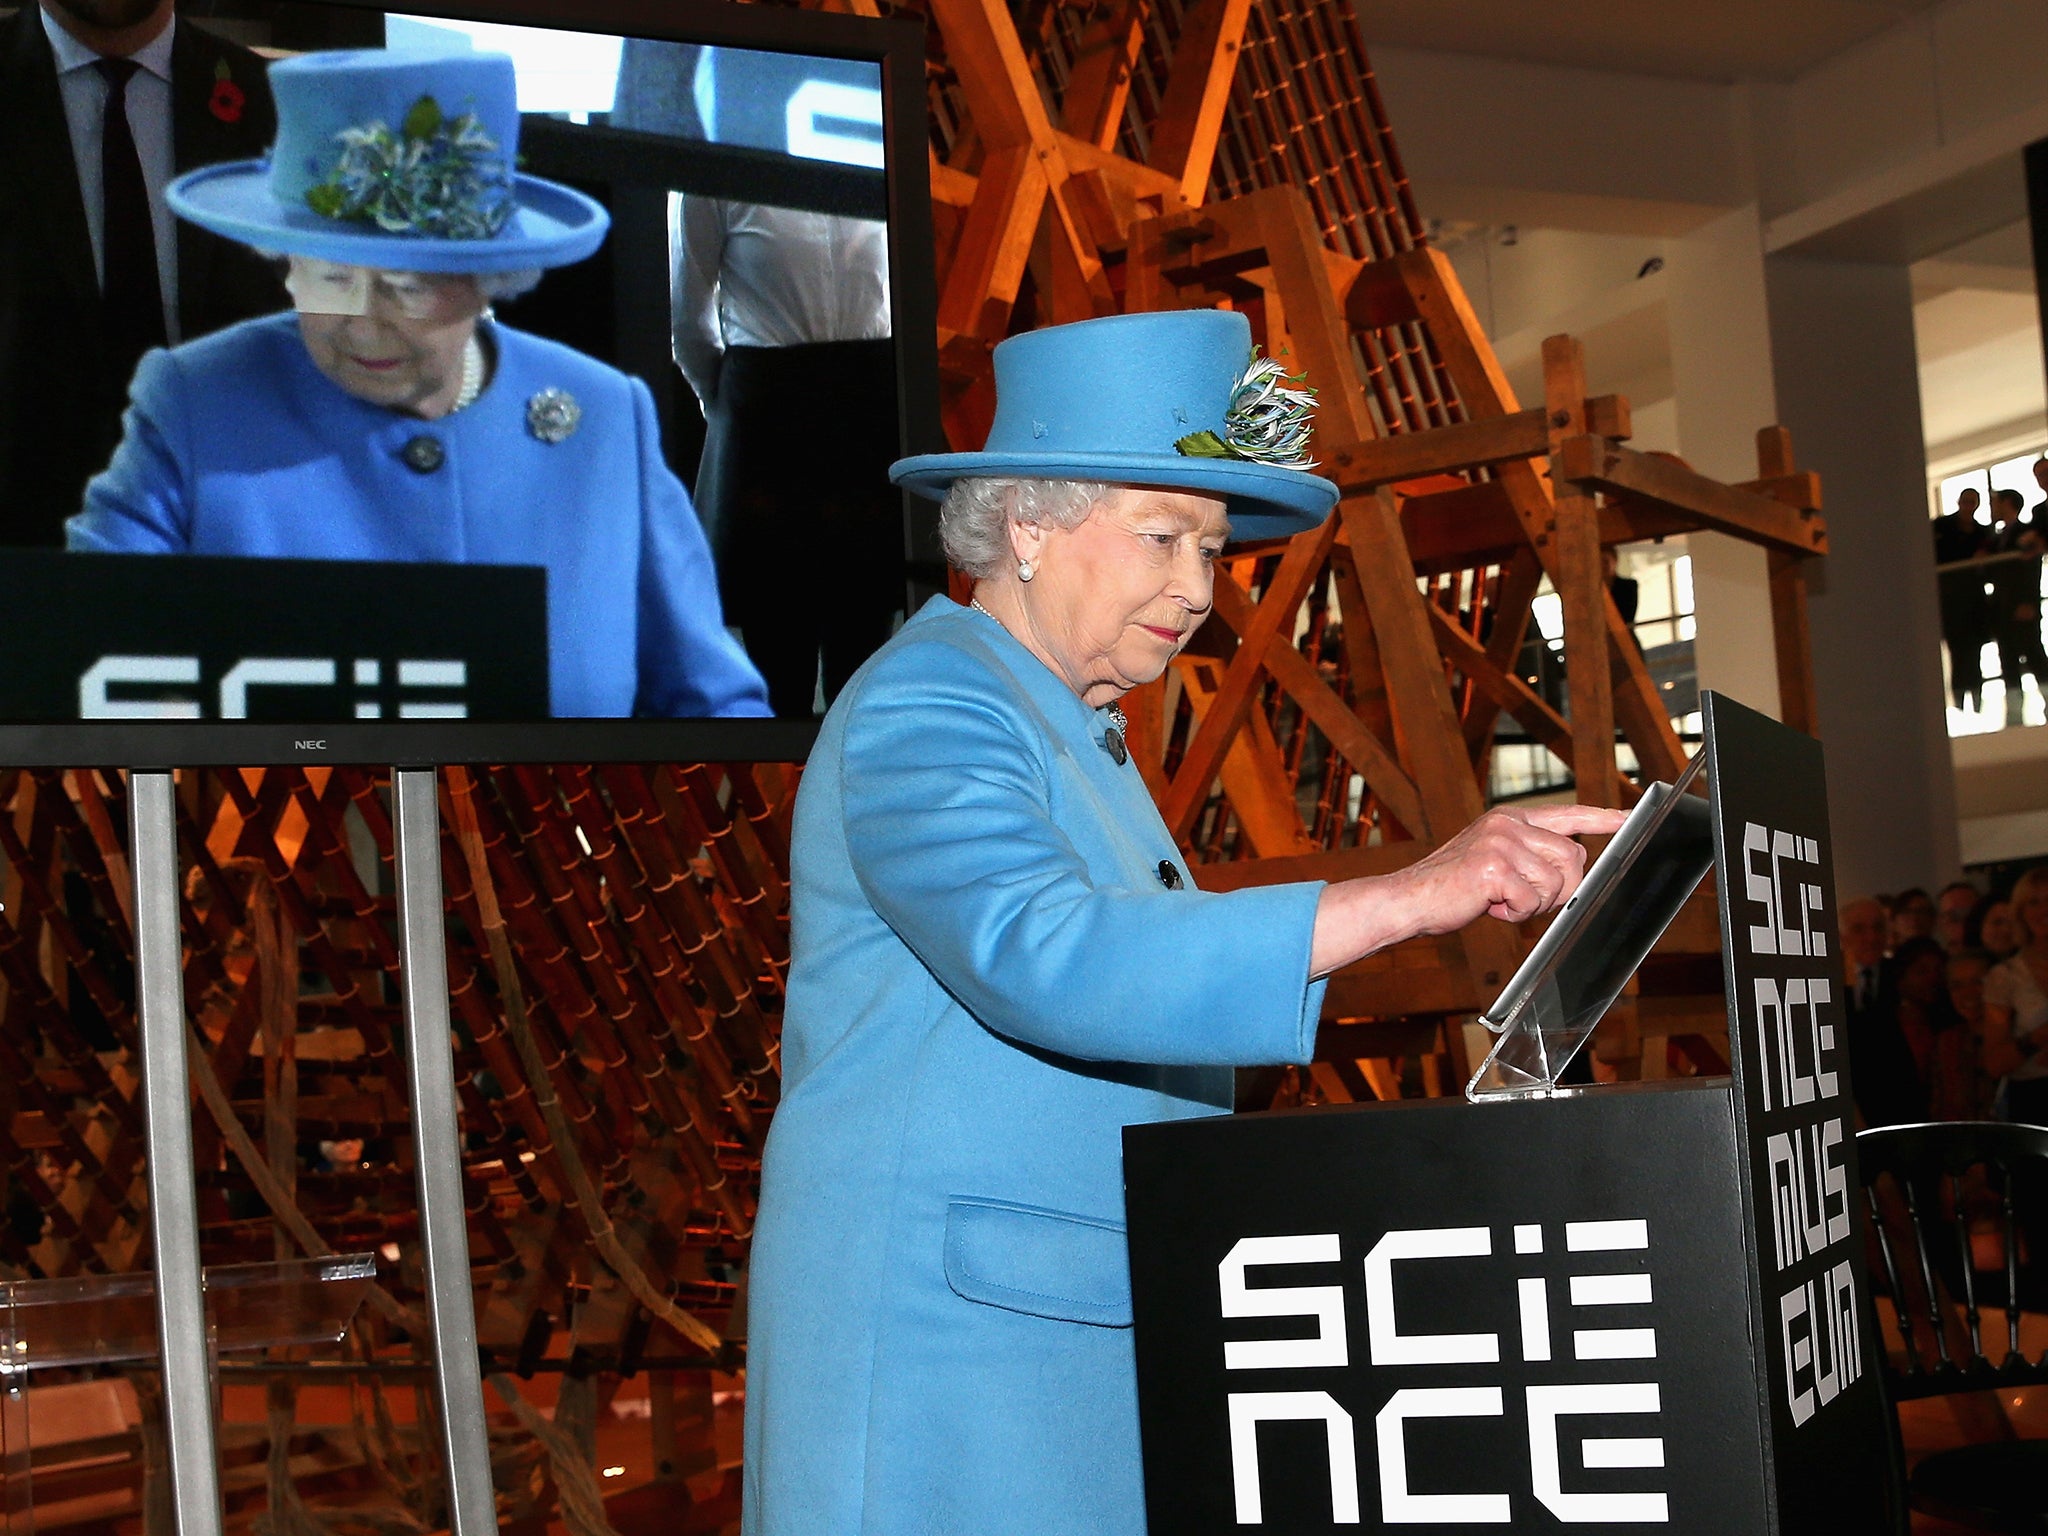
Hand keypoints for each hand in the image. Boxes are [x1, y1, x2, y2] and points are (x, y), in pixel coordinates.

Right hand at [1309, 804, 1627, 975]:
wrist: (1408, 899)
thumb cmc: (1450, 887)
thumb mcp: (1493, 860)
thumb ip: (1529, 857)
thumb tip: (1572, 874)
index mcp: (1510, 818)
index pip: (1568, 813)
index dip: (1603, 818)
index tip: (1631, 817)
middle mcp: (1508, 823)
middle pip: (1573, 858)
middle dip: (1561, 889)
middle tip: (1525, 899)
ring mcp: (1501, 842)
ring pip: (1556, 883)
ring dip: (1534, 905)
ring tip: (1498, 901)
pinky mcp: (1494, 867)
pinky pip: (1533, 901)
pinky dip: (1514, 914)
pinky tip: (1488, 906)